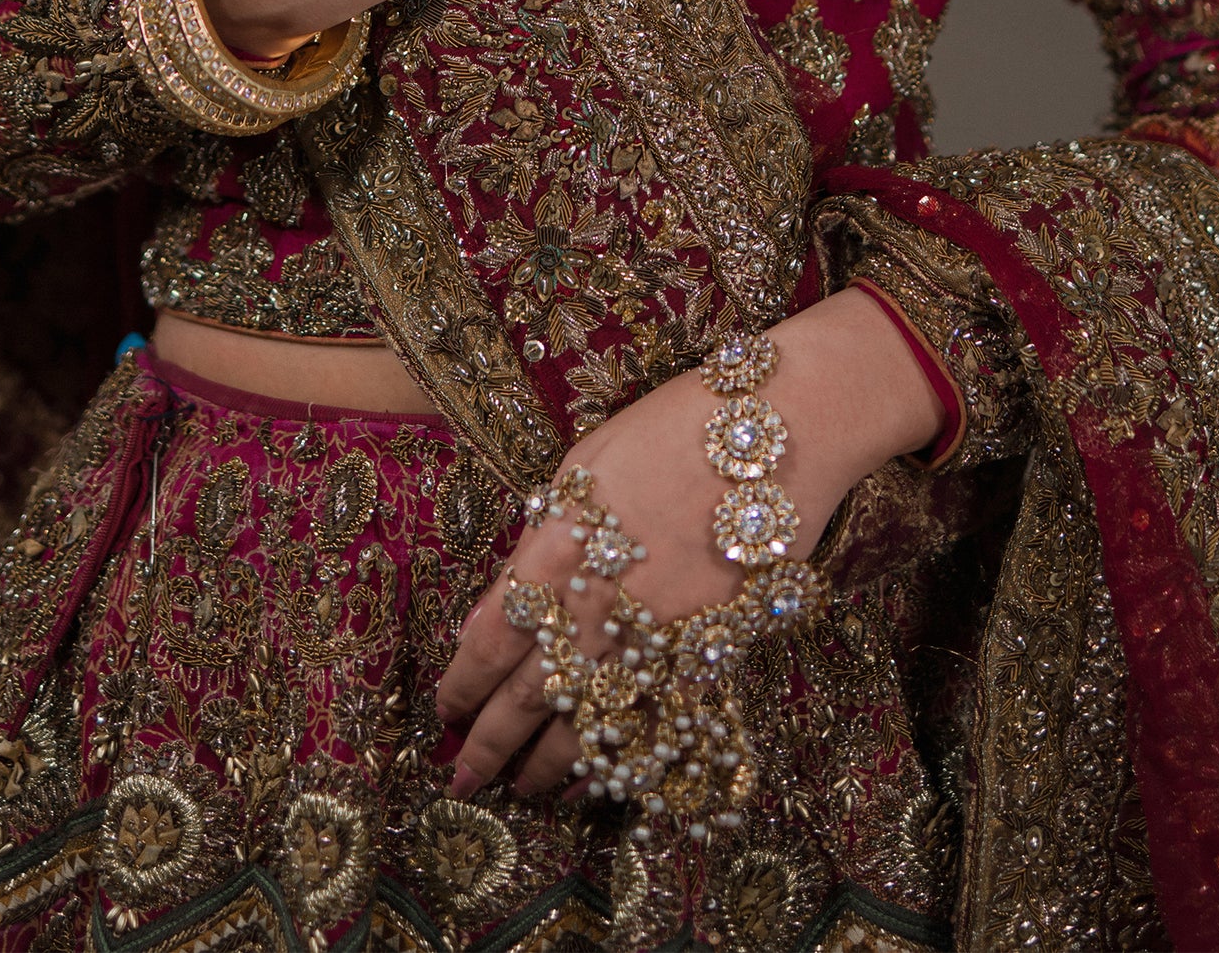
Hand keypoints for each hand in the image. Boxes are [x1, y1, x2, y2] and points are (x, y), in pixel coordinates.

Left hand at [435, 289, 943, 797]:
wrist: (773, 436)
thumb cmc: (671, 430)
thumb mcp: (582, 466)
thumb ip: (533, 541)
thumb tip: (490, 608)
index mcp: (555, 554)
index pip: (489, 641)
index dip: (461, 684)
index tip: (445, 710)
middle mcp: (596, 609)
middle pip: (526, 696)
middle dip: (489, 744)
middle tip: (464, 777)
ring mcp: (652, 641)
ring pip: (585, 724)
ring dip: (545, 765)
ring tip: (522, 788)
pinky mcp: (703, 658)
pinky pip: (648, 723)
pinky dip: (618, 754)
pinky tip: (597, 774)